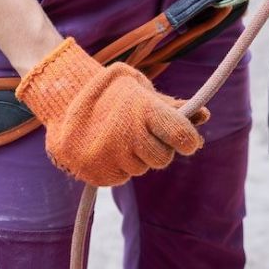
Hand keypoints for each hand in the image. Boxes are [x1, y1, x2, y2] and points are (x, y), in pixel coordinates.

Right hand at [15, 37, 209, 186]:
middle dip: (158, 148)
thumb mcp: (140, 90)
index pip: (180, 134)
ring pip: (140, 169)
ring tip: (117, 135)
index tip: (189, 141)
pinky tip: (105, 147)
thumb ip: (171, 106)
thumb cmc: (111, 92)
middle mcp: (127, 134)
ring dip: (135, 156)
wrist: (63, 97)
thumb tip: (205, 116)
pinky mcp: (95, 172)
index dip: (188, 140)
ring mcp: (109, 155)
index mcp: (143, 110)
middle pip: (163, 159)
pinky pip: (120, 177)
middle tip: (143, 133)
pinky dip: (117, 166)